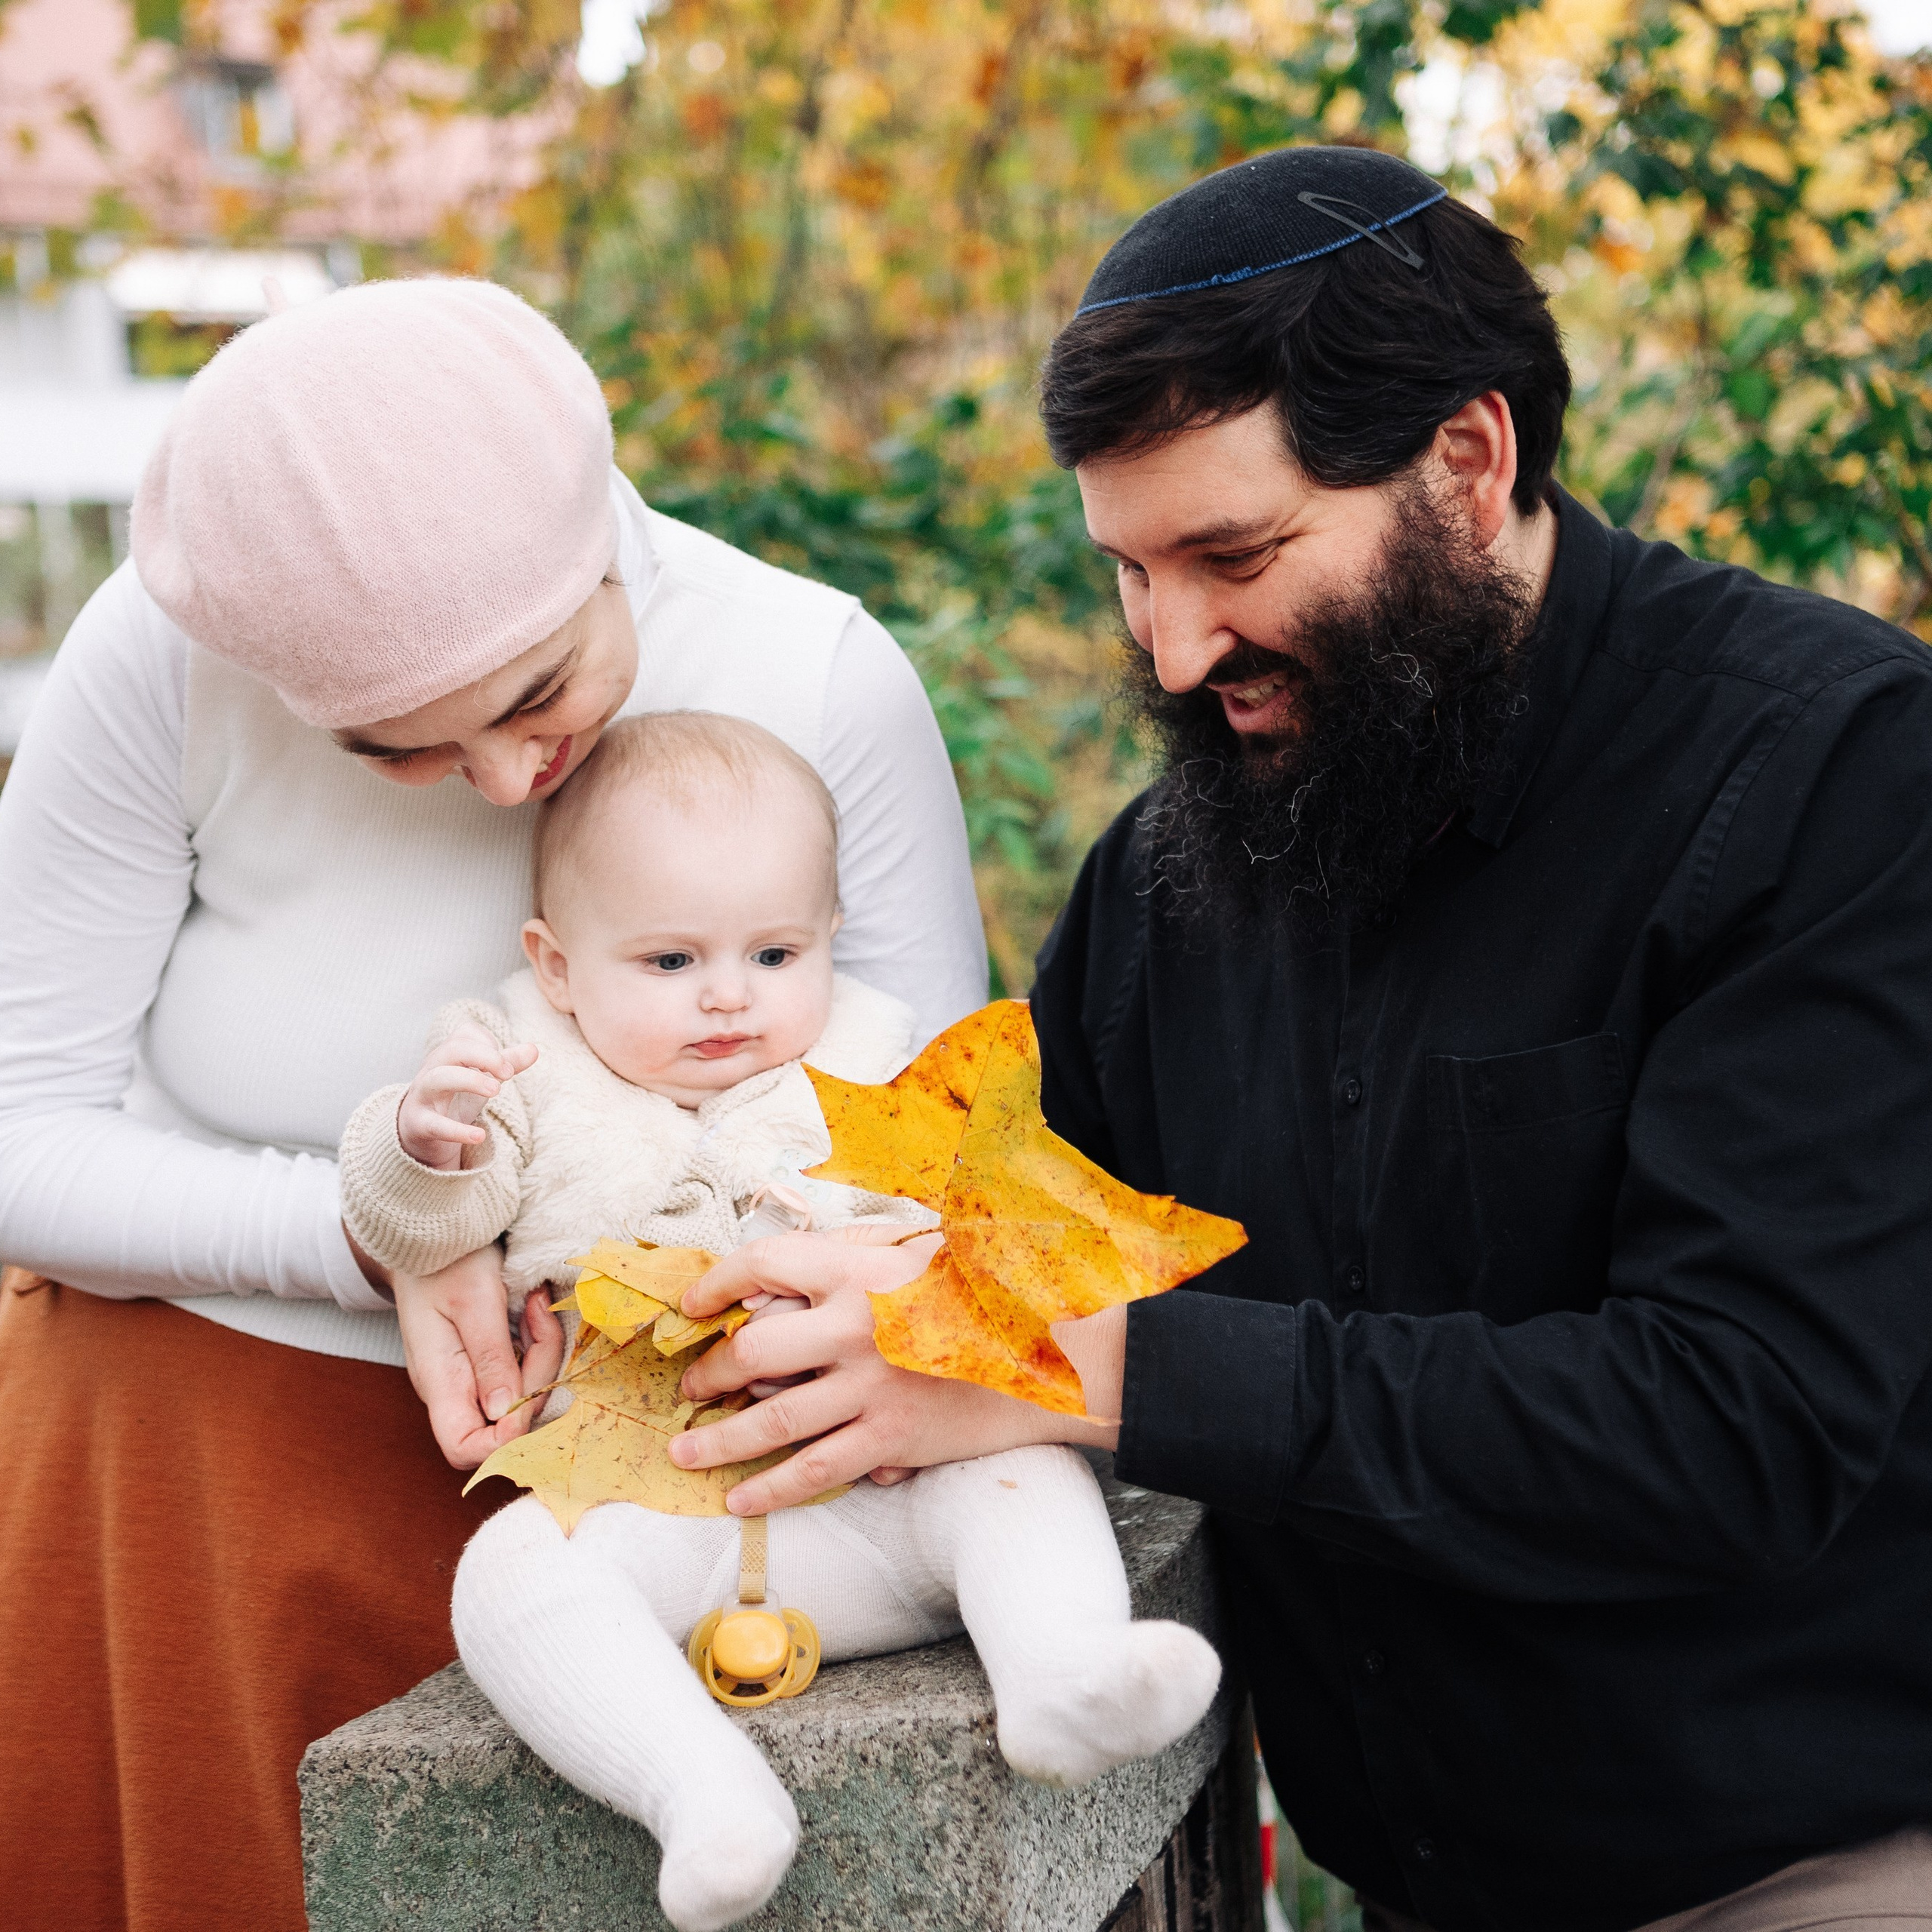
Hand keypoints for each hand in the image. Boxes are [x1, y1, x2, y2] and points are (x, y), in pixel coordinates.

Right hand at [392, 1245, 566, 1468]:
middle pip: (505, 1421)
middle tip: (540, 1321)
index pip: (466, 1448)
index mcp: (440, 1382)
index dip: (506, 1439)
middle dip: (537, 1379)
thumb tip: (506, 1413)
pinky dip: (535, 1343)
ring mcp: (467, 1374)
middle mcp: (452, 1387)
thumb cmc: (446, 1259)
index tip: (530, 1389)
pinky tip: (533, 1309)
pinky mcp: (483, 1357)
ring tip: (536, 1305)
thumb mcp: (474, 1301)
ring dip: (541, 1354)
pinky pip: (519, 1369)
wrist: (429, 1229)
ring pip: (519, 1393)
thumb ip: (491, 1357)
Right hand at [398, 1023, 537, 1170]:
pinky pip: (435, 1124)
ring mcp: (423, 1096)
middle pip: (453, 1049)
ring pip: (438, 1078)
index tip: (503, 1062)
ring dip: (470, 1080)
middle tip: (508, 1073)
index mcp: (447, 1055)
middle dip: (484, 1056)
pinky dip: (457, 1130)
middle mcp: (432, 1069)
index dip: (488, 1043)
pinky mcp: (419, 1124)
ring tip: (497, 1090)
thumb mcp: (481, 1079)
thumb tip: (534, 1049)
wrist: (418, 1130)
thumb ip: (506, 1064)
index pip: (465, 1034)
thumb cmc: (454, 1097)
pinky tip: (480, 1136)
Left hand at [667, 1224, 1120, 1513]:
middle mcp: (854, 1324)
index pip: (762, 1263)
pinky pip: (816, 1467)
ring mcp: (871, 1385)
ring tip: (688, 1452)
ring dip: (721, 1440)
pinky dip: (772, 1488)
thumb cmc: (980, 1293)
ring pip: (773, 1419)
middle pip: (752, 1350)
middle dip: (708, 1372)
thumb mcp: (914, 1254)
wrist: (1052, 1348)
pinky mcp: (892, 1436)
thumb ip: (851, 1260)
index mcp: (856, 1268)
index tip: (691, 1304)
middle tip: (691, 1387)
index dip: (714, 1283)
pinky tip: (741, 1499)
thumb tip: (778, 1284)